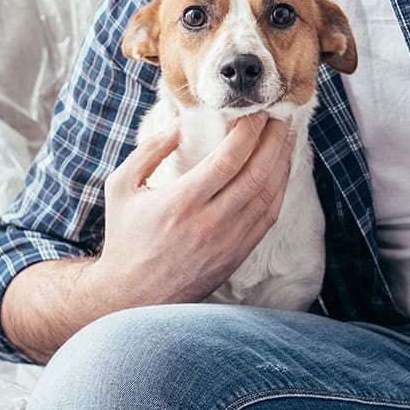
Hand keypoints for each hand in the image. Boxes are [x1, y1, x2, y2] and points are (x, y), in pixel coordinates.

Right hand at [94, 113, 297, 307]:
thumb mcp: (121, 187)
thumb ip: (149, 151)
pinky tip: (281, 172)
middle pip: (256, 173)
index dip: (248, 131)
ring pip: (268, 195)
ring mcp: (228, 241)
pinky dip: (279, 190)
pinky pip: (268, 217)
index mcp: (182, 202)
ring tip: (287, 137)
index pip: (229, 158)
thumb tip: (179, 125)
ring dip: (282, 162)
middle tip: (280, 117)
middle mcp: (210, 222)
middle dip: (273, 140)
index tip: (255, 113)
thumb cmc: (125, 238)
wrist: (133, 296)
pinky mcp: (237, 255)